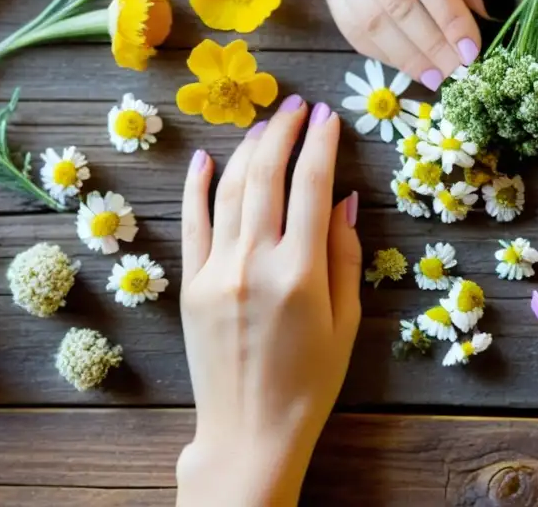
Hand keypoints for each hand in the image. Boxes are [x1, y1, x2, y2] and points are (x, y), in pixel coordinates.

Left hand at [176, 96, 361, 505]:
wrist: (250, 431)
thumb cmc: (311, 382)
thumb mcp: (347, 321)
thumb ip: (346, 256)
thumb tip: (343, 200)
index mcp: (301, 273)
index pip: (311, 187)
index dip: (322, 144)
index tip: (329, 116)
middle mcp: (255, 263)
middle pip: (267, 176)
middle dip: (284, 132)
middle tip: (298, 105)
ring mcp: (216, 272)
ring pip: (229, 191)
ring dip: (248, 149)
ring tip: (266, 123)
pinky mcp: (190, 285)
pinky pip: (192, 223)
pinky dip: (197, 186)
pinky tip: (206, 158)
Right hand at [307, 0, 484, 90]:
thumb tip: (476, 13)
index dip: (449, 18)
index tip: (473, 51)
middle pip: (392, 3)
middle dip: (429, 44)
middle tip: (458, 73)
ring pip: (366, 19)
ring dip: (404, 55)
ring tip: (436, 76)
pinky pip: (348, 20)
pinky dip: (379, 48)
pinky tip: (406, 61)